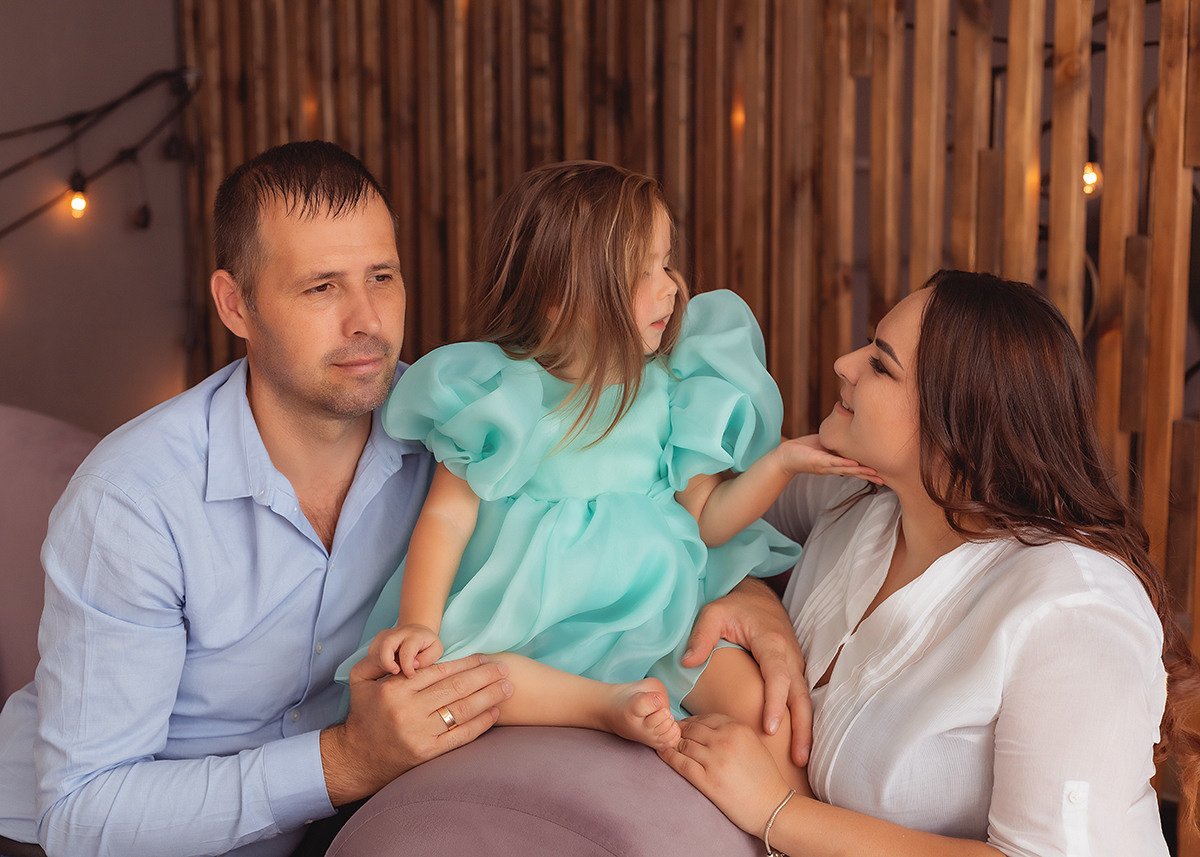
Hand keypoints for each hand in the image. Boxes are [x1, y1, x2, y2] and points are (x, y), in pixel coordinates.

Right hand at [320, 653, 512, 804]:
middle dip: (485, 676)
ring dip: (489, 697)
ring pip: (462, 710)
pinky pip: (460, 736)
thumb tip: (403, 649)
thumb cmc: (364, 714)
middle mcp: (408, 710)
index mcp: (395, 689)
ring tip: (508, 687)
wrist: (357, 757)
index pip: (438, 671)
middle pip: (455, 688)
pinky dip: (481, 724)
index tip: (485, 657)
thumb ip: (378, 659)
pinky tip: (495, 713)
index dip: (465, 663)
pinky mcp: (428, 753)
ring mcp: (419, 733)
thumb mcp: (360, 680)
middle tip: (505, 668)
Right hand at [367, 623, 443, 677]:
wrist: (417, 631)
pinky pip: (372, 653)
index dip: (407, 666)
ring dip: (383, 664)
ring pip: (376, 650)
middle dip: (387, 663)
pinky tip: (389, 666)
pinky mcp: (378, 639)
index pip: (407, 651)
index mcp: (415, 635)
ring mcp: (386, 634)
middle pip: (385, 645)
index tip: (410, 675)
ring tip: (394, 669)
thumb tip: (413, 665)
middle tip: (395, 672)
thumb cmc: (427, 645)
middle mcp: (398, 632)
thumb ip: (427, 659)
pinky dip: (379, 663)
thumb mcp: (435, 651)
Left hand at [658, 714, 794, 836]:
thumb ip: (732, 732)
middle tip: (668, 732)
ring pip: (684, 743)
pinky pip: (681, 763)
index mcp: (738, 728)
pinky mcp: (707, 781)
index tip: (684, 725)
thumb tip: (707, 727)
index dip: (692, 721)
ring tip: (662, 741)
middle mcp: (725, 740)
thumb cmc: (765, 777)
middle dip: (678, 730)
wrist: (773, 806)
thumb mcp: (753, 744)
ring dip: (671, 741)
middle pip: (692, 729)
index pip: (706, 718)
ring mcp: (715, 760)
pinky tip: (661, 753)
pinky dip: (668, 756)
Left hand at [682, 577, 812, 765]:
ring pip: (805, 699)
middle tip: (798, 759)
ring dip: (805, 729)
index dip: (776, 704)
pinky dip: (802, 719)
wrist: (758, 596)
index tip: (770, 729)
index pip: (778, 677)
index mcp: (772, 643)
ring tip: (801, 759)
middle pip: (800, 696)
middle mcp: (790, 655)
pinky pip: (800, 697)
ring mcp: (795, 664)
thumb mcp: (713, 612)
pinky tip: (798, 742)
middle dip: (802, 728)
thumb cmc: (734, 605)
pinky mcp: (794, 670)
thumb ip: (701, 636)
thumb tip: (687, 663)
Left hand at [774, 435, 880, 483]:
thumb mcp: (826, 443)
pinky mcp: (818, 462)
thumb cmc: (806, 449)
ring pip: (847, 469)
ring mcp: (826, 466)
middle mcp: (834, 467)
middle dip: (869, 476)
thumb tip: (850, 429)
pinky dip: (844, 463)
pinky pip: (834, 462)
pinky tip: (854, 464)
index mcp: (837, 463)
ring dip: (861, 471)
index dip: (869, 470)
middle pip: (855, 472)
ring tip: (875, 473)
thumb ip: (839, 440)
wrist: (786, 456)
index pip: (857, 467)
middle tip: (885, 480)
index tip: (884, 474)